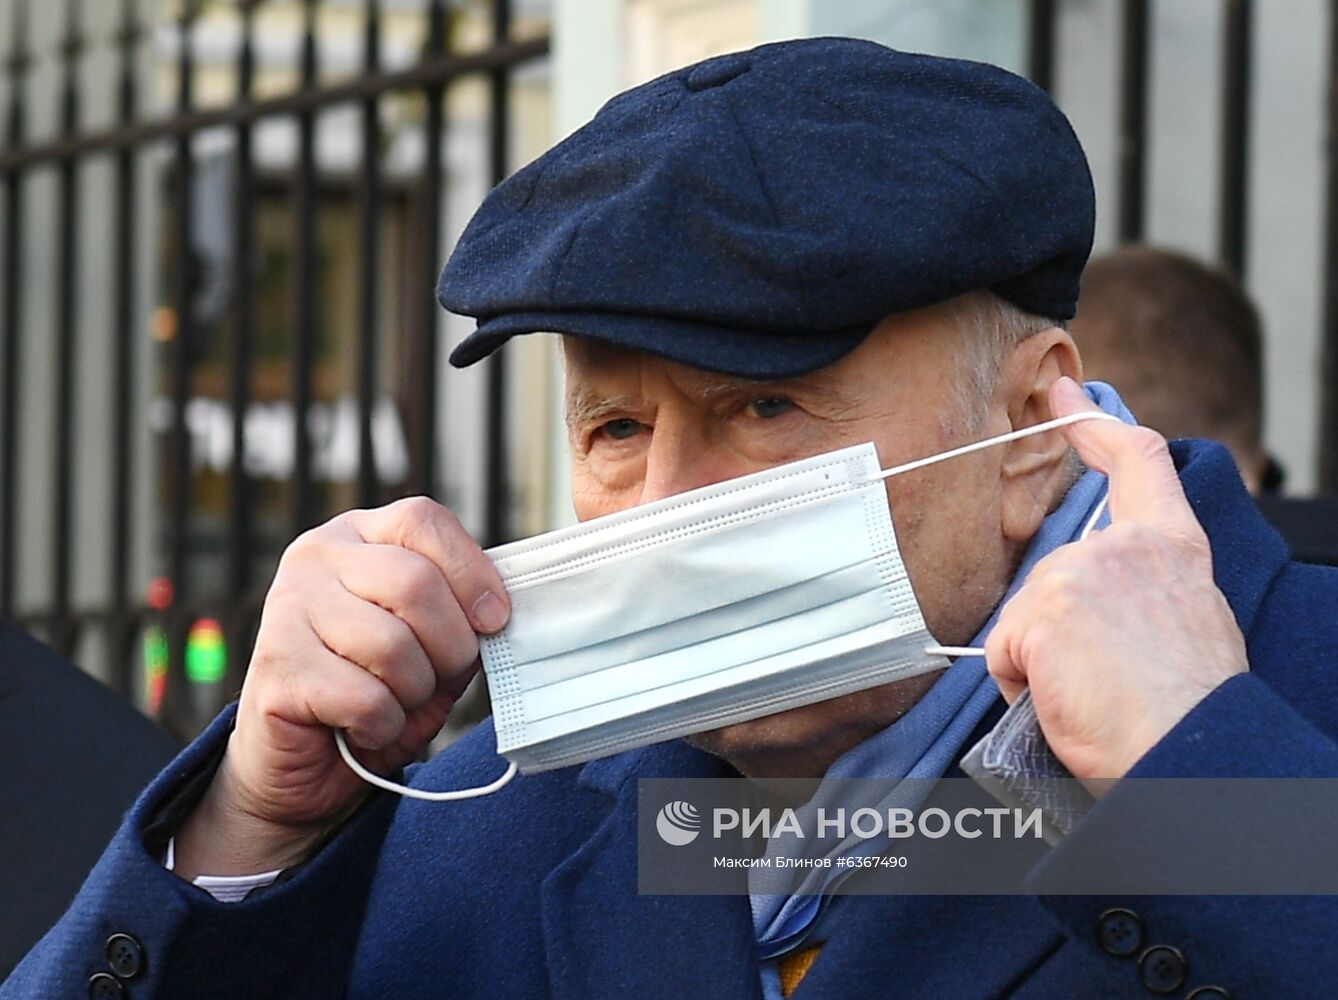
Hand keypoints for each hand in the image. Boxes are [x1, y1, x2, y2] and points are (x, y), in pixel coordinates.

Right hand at [173, 497, 508, 877]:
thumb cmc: (377, 690)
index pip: (423, 521)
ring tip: (395, 703)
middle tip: (441, 678)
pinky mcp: (275, 667)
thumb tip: (496, 612)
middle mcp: (315, 557)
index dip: (471, 572)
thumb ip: (461, 616)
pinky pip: (364, 698)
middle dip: (450, 645)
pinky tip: (364, 728)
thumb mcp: (432, 646)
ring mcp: (286, 607)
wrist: (306, 762)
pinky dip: (383, 725)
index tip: (495, 620)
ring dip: (415, 692)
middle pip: (414, 582)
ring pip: (392, 645)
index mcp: (358, 535)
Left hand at [984, 377, 1247, 783]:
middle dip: (1058, 631)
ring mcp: (1078, 574)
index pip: (1137, 465)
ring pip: (1025, 620)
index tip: (1063, 395)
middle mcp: (1125, 549)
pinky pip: (1003, 655)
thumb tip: (1102, 607)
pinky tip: (1064, 701)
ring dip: (1044, 664)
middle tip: (1109, 679)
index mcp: (1170, 550)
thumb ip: (1145, 590)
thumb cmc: (1187, 711)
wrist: (1191, 753)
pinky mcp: (1040, 611)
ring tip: (1095, 694)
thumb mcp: (1188, 624)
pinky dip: (1021, 686)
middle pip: (1053, 576)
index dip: (1096, 426)